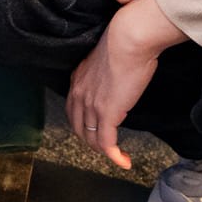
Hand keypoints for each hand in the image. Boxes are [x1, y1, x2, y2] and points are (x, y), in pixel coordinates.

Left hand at [68, 0, 185, 169]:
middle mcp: (79, 93)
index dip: (83, 125)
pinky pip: (106, 144)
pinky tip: (124, 162)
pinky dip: (115, 156)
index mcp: (77, 79)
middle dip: (92, 141)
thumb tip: (117, 79)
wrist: (128, 39)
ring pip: (92, 139)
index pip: (73, 110)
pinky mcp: (107, 114)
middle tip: (108, 147)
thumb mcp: (108, 59)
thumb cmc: (125, 43)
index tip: (96, 131)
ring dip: (104, 151)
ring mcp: (91, 105)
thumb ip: (106, 73)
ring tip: (118, 156)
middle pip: (78, 128)